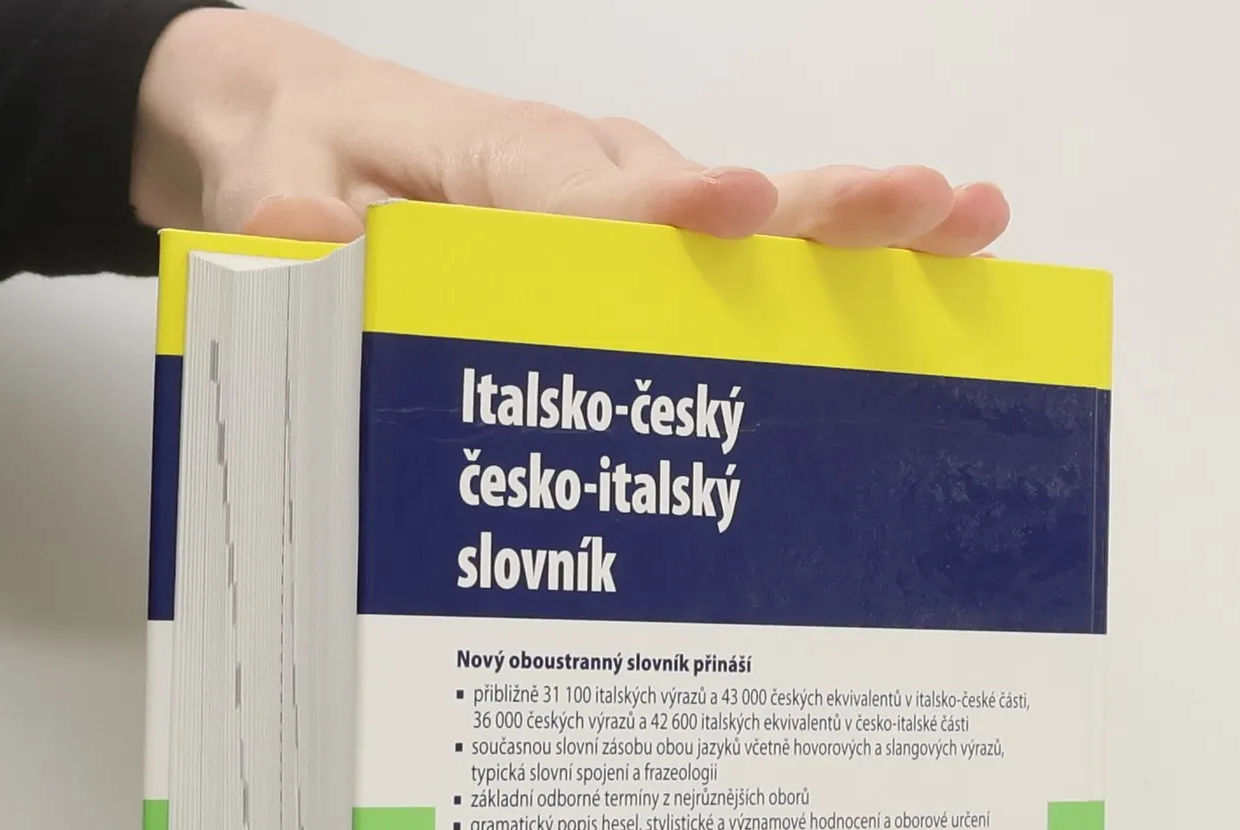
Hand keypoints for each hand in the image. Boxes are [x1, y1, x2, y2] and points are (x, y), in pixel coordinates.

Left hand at [132, 10, 1008, 255]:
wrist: (311, 133)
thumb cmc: (306, 155)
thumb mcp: (267, 186)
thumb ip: (290, 220)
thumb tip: (300, 242)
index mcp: (509, 166)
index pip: (596, 199)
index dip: (668, 214)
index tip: (738, 212)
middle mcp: (598, 176)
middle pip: (723, 199)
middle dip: (825, 206)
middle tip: (928, 201)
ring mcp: (639, 208)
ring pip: (761, 228)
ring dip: (863, 235)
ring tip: (972, 227)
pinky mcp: (655, 242)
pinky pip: (748, 263)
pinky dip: (833, 274)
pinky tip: (926, 286)